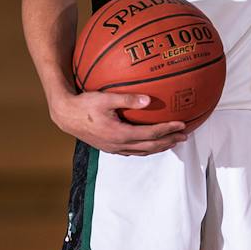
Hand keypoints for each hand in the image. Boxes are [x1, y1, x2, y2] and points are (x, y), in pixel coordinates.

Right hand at [53, 88, 190, 155]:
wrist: (65, 116)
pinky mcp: (109, 148)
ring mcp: (114, 148)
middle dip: (169, 141)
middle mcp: (119, 145)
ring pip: (143, 151)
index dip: (168, 130)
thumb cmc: (84, 104)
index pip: (151, 134)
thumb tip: (148, 100)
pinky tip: (151, 143)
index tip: (182, 125)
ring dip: (160, 147)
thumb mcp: (105, 98)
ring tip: (173, 141)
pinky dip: (147, 148)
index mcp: (120, 134)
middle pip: (151, 146)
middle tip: (184, 136)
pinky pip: (134, 151)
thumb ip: (128, 98)